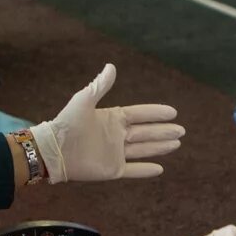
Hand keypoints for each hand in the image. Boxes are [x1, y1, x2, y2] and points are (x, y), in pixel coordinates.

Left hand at [28, 63, 183, 182]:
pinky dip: (146, 170)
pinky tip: (160, 169)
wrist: (53, 150)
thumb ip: (100, 85)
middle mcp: (116, 136)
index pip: (140, 115)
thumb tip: (112, 66)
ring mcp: (115, 153)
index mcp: (112, 118)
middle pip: (146, 133)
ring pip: (143, 150)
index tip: (173, 112)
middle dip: (163, 132)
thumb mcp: (84, 101)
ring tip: (177, 144)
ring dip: (160, 147)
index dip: (156, 113)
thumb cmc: (67, 123)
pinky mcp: (111, 170)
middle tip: (182, 130)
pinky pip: (133, 169)